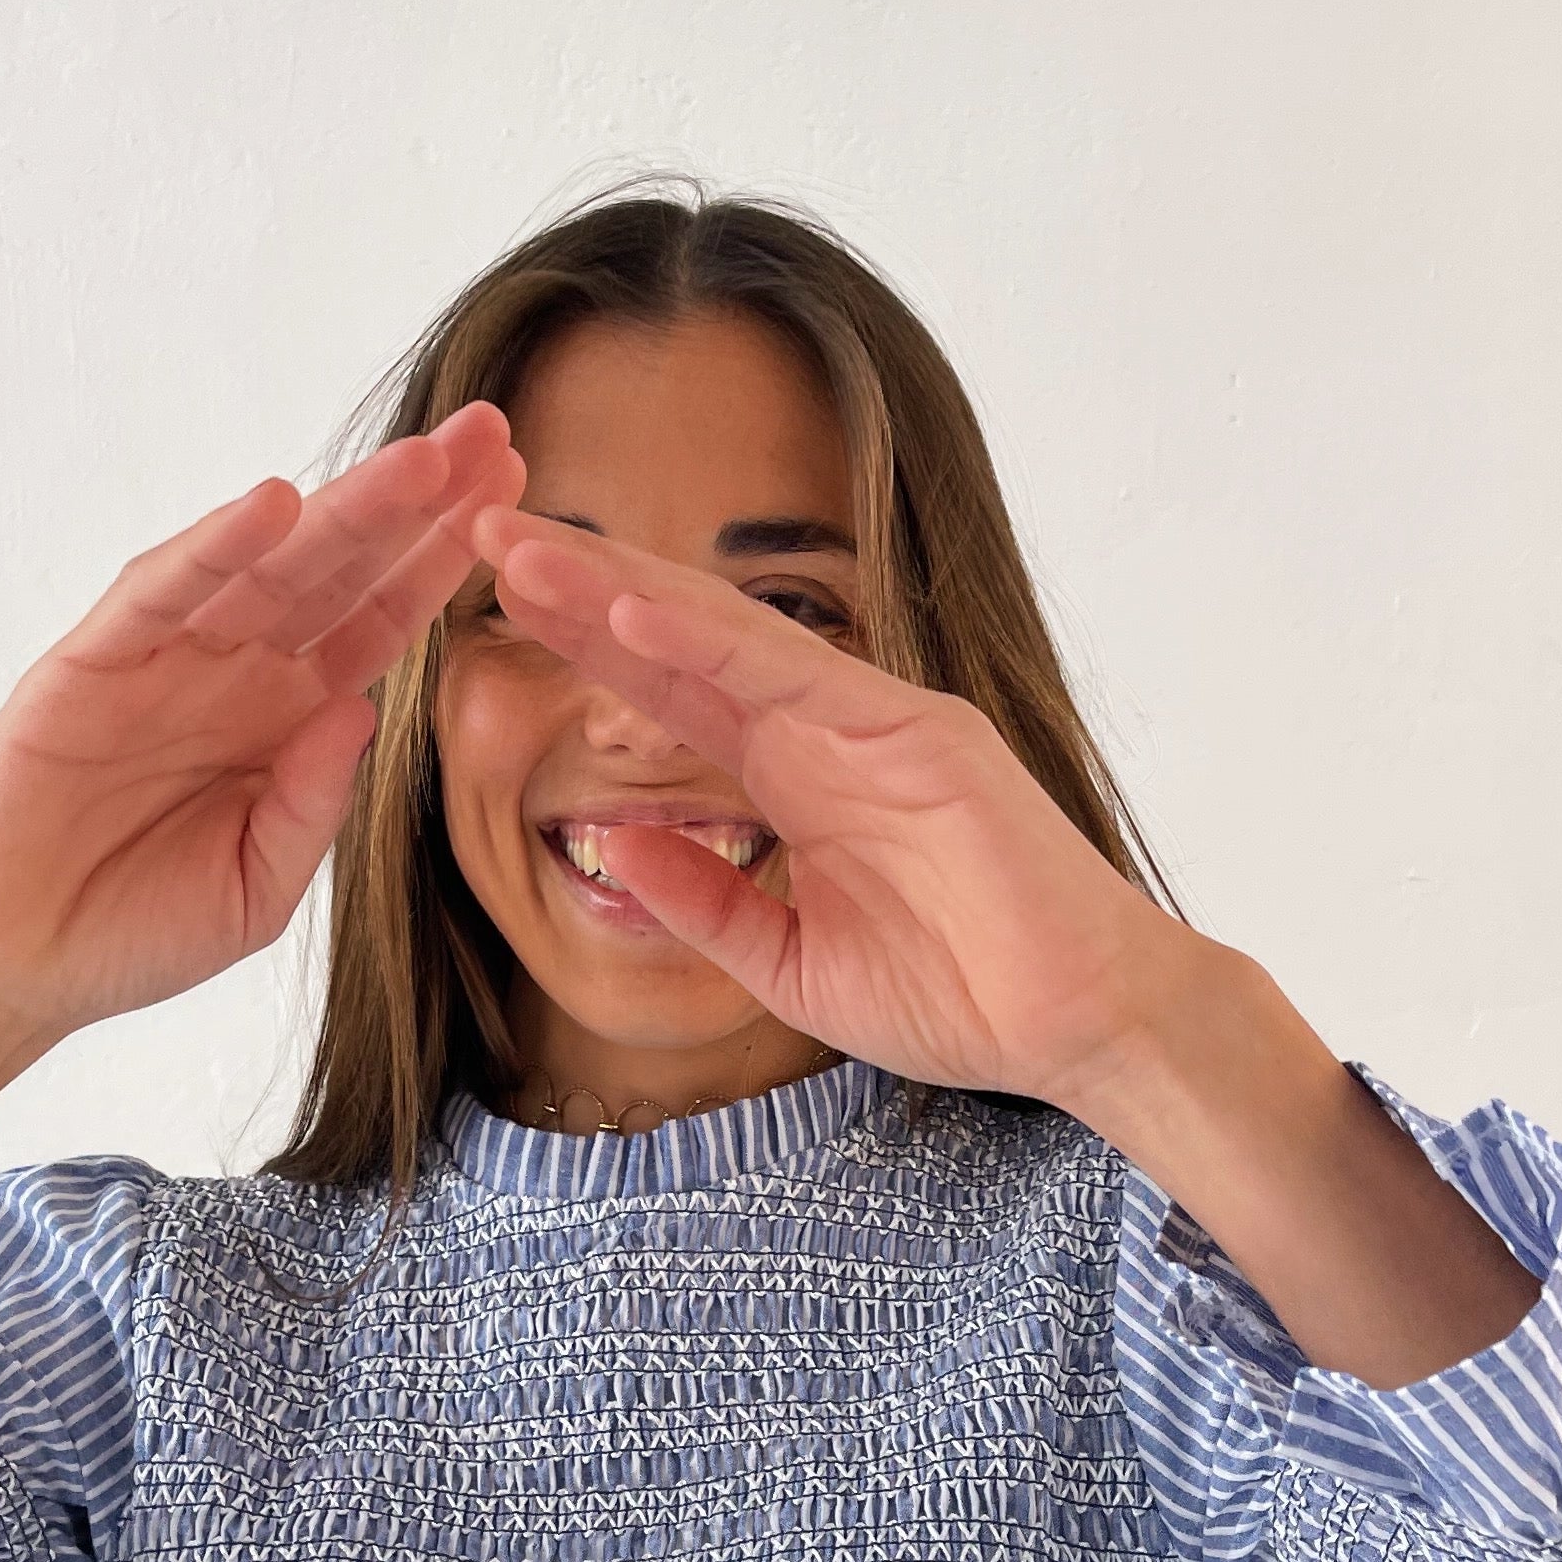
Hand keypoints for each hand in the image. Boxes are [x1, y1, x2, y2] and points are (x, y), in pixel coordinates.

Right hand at [0, 409, 520, 1248]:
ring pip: (266, 565)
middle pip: (341, 569)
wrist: (8, 968)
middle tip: (493, 436)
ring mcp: (162, 659)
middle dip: (417, 505)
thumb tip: (360, 713)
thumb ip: (310, 808)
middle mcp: (234, 670)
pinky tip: (272, 508)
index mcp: (287, 718)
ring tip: (422, 459)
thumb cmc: (132, 931)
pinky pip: (158, 594)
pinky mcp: (86, 664)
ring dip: (342, 508)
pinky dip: (210, 549)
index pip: (381, 622)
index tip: (521, 505)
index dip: (445, 563)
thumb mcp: (256, 889)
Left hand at [471, 506, 1165, 1104]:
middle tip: (482, 535)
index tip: (500, 607)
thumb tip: (610, 849)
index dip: (586, 647)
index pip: (672, 694)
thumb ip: (704, 905)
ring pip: (724, 637)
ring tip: (527, 553)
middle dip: (583, 591)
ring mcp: (875, 720)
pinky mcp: (918, 732)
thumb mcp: (789, 965)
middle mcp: (828, 729)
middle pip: (682, 642)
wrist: (1078, 1026)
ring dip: (620, 592)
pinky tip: (630, 609)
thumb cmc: (961, 997)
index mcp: (798, 776)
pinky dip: (708, 641)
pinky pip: (794, 677)